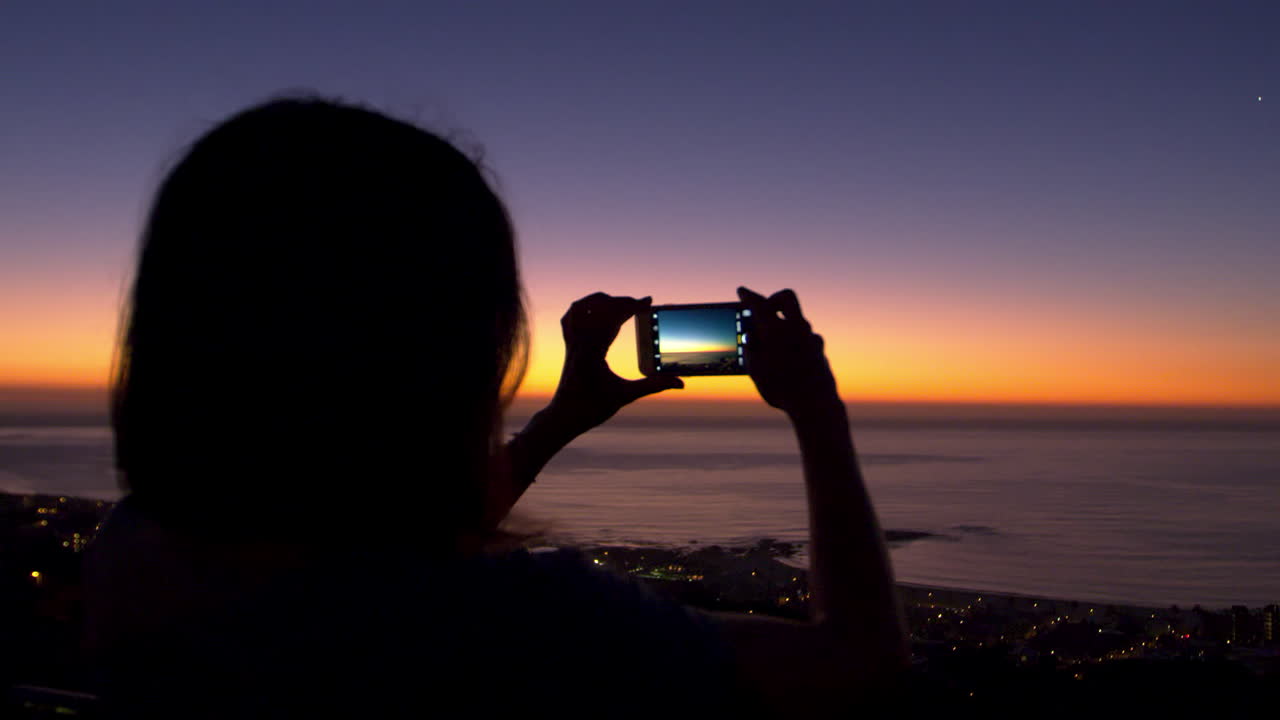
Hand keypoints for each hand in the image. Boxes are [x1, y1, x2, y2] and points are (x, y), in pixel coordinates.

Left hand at [545, 292, 683, 434]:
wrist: (564, 417)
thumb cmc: (592, 409)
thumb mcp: (625, 396)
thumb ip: (654, 386)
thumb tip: (680, 382)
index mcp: (592, 354)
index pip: (612, 320)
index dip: (632, 307)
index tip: (647, 301)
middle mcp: (579, 344)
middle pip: (599, 310)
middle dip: (622, 302)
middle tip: (640, 304)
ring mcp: (571, 344)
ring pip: (581, 309)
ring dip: (600, 301)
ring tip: (619, 303)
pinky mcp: (568, 346)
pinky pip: (570, 319)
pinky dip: (583, 309)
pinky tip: (595, 309)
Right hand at [737, 287, 840, 417]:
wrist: (815, 404)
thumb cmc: (781, 388)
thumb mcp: (756, 369)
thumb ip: (751, 349)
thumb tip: (751, 336)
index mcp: (775, 329)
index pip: (759, 303)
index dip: (748, 296)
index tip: (742, 291)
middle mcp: (796, 328)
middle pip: (786, 297)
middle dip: (773, 298)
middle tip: (764, 308)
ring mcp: (811, 337)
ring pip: (797, 319)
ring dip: (784, 324)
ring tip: (772, 342)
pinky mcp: (820, 349)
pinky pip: (805, 337)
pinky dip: (795, 341)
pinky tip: (788, 356)